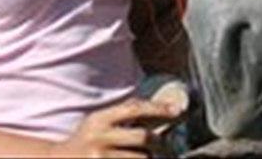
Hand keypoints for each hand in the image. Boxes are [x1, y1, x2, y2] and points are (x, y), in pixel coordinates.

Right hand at [48, 97, 180, 157]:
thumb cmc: (84, 142)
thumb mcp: (97, 123)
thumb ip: (120, 117)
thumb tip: (157, 112)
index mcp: (99, 119)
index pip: (133, 108)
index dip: (158, 108)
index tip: (177, 111)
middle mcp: (99, 138)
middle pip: (143, 137)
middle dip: (160, 143)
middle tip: (166, 147)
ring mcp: (99, 158)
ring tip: (148, 157)